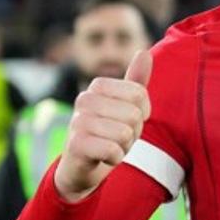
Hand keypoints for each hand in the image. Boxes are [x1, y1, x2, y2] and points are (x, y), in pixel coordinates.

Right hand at [54, 50, 152, 201]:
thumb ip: (136, 82)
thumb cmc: (108, 132)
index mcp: (98, 86)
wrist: (82, 166)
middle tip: (118, 137)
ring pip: (125, 133)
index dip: (142, 113)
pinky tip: (103, 157)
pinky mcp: (75, 144)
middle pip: (134, 115)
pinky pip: (112, 150)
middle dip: (133, 132)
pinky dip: (115, 158)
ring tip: (110, 146)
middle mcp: (84, 99)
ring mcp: (77, 121)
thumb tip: (144, 52)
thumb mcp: (126, 107)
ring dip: (124, 146)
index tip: (128, 121)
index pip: (140, 95)